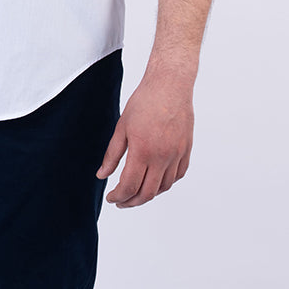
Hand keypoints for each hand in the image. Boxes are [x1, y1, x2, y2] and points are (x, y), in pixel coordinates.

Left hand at [96, 74, 193, 207]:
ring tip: (136, 191)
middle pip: (147, 193)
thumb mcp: (122, 127)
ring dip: (148, 194)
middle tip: (121, 201)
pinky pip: (177, 176)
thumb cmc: (144, 102)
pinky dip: (165, 183)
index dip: (118, 197)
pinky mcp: (186, 151)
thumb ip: (112, 155)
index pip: (129, 186)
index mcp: (143, 151)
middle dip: (131, 202)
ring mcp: (177, 155)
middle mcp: (162, 157)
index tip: (111, 198)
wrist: (170, 85)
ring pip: (163, 187)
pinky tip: (155, 180)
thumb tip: (102, 176)